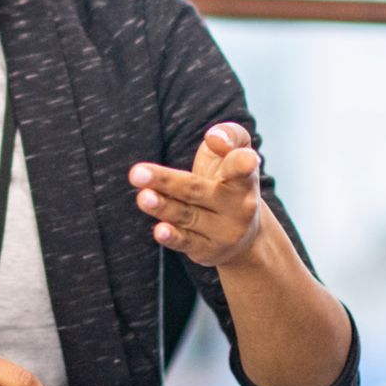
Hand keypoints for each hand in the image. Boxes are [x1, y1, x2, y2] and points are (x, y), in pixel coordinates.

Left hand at [129, 122, 265, 267]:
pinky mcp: (206, 249)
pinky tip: (159, 230)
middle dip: (166, 182)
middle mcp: (237, 207)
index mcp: (244, 180)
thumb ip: (229, 136)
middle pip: (196, 190)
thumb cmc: (230, 182)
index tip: (249, 158)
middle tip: (137, 173)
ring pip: (187, 216)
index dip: (243, 162)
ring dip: (163, 207)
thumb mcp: (236, 153)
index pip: (241, 168)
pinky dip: (173, 237)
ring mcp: (222, 231)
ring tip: (143, 198)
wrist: (244, 235)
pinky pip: (186, 242)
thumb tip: (215, 138)